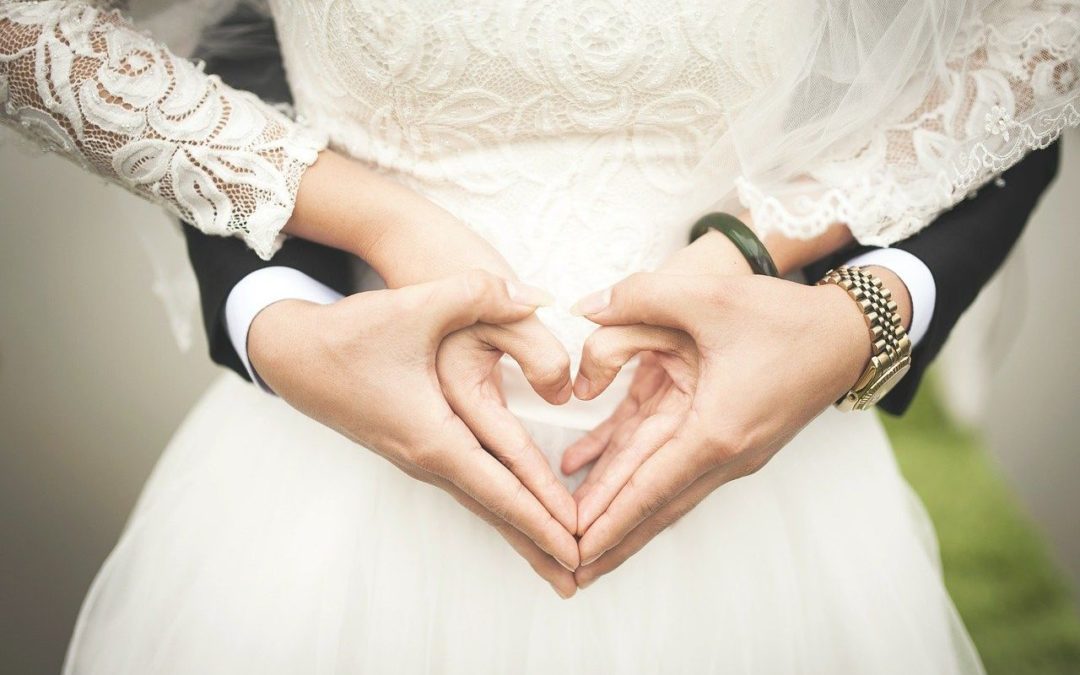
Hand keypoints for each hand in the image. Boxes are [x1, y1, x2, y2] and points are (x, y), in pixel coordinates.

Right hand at [249, 271, 579, 596]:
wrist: (292, 353)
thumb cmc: (351, 334)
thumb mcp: (417, 305)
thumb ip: (480, 294)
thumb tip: (540, 298)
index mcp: (433, 436)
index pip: (500, 488)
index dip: (542, 517)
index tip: (577, 547)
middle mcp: (427, 458)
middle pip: (494, 511)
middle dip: (538, 543)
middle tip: (580, 578)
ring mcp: (419, 457)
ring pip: (482, 502)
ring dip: (520, 530)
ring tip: (555, 559)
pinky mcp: (416, 447)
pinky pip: (469, 486)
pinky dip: (499, 505)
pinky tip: (516, 513)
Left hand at [567, 270, 875, 587]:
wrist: (847, 336)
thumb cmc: (783, 317)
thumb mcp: (709, 295)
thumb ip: (640, 296)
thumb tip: (584, 308)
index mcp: (715, 430)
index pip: (649, 488)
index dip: (607, 520)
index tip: (574, 551)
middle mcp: (724, 455)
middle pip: (655, 507)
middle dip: (611, 540)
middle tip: (568, 570)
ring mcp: (731, 454)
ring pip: (665, 494)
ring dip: (624, 519)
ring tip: (586, 546)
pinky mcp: (730, 441)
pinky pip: (675, 468)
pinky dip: (639, 479)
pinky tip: (599, 472)